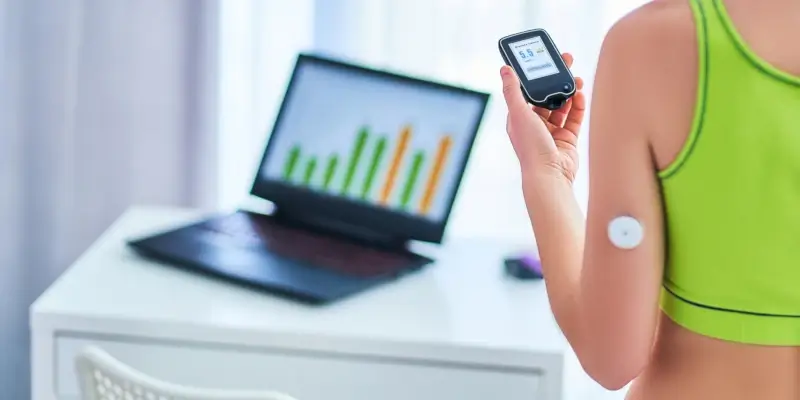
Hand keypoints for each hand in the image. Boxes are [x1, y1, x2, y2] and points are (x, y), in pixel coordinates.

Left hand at [501, 53, 586, 182]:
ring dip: (569, 92)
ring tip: (577, 79)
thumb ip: (513, 91)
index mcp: (519, 118)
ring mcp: (552, 132)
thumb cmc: (530, 147)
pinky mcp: (567, 139)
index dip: (538, 74)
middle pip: (547, 96)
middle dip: (557, 79)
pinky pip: (574, 118)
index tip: (547, 58)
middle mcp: (535, 124)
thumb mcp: (519, 114)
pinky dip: (578, 106)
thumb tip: (504, 68)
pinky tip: (581, 95)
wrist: (550, 175)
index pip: (529, 90)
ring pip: (562, 106)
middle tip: (568, 61)